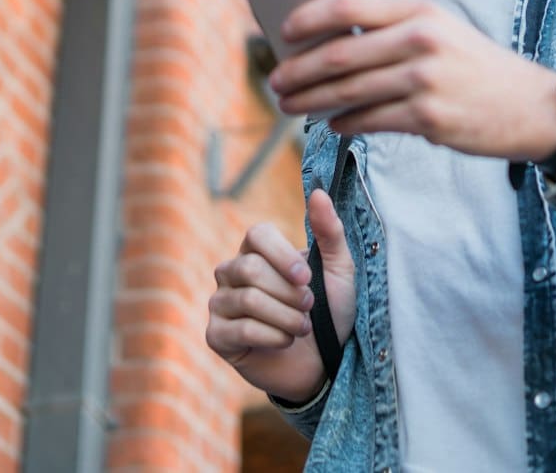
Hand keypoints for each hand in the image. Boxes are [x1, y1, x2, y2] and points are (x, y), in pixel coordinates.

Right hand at [205, 191, 356, 404]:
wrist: (323, 364)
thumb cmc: (329, 313)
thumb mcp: (338, 270)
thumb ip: (329, 231)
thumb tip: (318, 192)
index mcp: (256, 251)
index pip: (256, 234)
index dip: (282, 255)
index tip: (307, 277)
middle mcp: (231, 272)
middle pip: (250, 270)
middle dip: (289, 293)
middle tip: (309, 307)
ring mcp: (220, 304)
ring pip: (248, 301)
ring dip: (287, 318)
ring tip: (302, 327)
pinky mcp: (216, 336)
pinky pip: (242, 330)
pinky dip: (274, 337)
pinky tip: (285, 342)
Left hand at [268, 0, 555, 161]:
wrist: (532, 106)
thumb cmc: (475, 67)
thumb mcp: (440, 30)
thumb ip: (390, 31)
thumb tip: (326, 44)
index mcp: (419, 10)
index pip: (348, 6)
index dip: (308, 17)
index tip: (283, 31)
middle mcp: (420, 39)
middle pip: (339, 53)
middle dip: (298, 70)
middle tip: (275, 82)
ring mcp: (424, 79)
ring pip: (347, 91)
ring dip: (311, 101)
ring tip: (291, 105)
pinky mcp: (428, 117)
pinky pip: (369, 120)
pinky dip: (344, 123)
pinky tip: (332, 124)